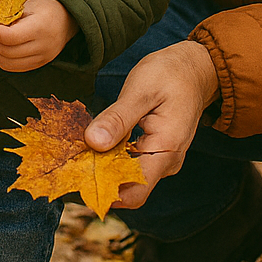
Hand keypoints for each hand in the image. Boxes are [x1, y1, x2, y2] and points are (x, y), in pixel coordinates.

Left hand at [0, 0, 75, 71]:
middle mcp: (43, 46)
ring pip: (10, 64)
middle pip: (9, 52)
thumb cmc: (44, 9)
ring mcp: (43, 58)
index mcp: (41, 27)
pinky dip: (3, 61)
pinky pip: (16, 68)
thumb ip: (10, 17)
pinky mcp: (40, 64)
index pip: (12, 37)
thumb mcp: (28, 6)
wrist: (67, 19)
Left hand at [84, 40, 220, 207]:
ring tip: (76, 150)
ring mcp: (161, 159)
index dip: (103, 191)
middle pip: (128, 188)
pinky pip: (130, 163)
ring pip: (127, 177)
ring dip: (102, 168)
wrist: (194, 68)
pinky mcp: (153, 151)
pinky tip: (93, 143)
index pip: (134, 192)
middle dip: (97, 179)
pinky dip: (110, 157)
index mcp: (165, 150)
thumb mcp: (140, 90)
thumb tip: (93, 142)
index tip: (75, 176)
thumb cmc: (169, 75)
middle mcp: (166, 163)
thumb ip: (118, 118)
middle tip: (68, 160)